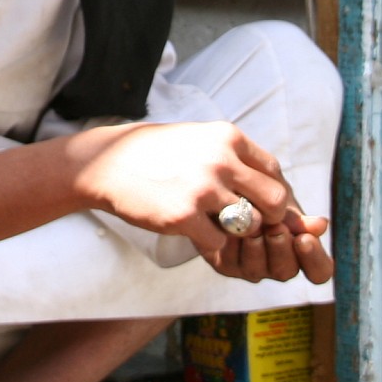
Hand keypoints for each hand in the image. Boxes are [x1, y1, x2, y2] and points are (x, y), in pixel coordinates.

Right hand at [69, 122, 333, 284]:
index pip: (274, 171)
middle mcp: (221, 160)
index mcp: (228, 138)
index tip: (262, 206)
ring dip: (238, 233)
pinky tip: (195, 234)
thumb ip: (232, 156)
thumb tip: (267, 181)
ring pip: (251, 225)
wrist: (107, 163)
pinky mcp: (184, 215)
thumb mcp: (199, 139)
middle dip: (269, 218)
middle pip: (275, 200)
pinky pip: (220, 242)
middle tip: (249, 224)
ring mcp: (203, 188)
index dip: (274, 193)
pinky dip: (211, 244)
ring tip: (217, 227)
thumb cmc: (155, 153)